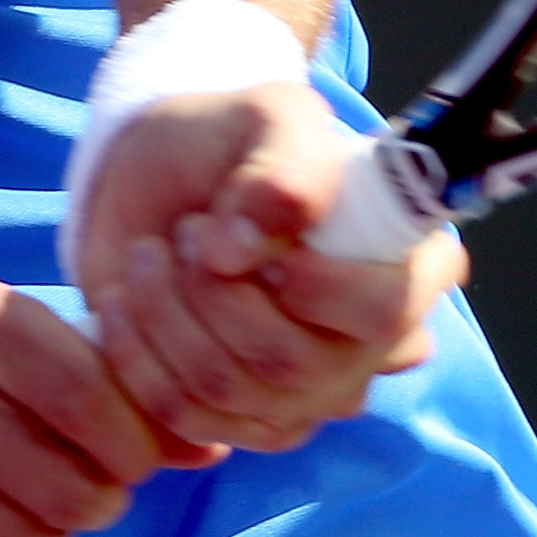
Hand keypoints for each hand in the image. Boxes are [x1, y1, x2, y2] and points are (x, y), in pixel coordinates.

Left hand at [80, 82, 466, 453]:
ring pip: (234, 393)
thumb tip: (243, 249)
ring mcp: (314, 394)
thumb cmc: (232, 141)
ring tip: (150, 253)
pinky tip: (125, 304)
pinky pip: (187, 419)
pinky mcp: (248, 421)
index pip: (384, 312)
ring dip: (166, 315)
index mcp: (411, 267)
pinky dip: (137, 357)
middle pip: (297, 365)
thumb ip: (282, 164)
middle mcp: (375, 347)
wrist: (160, 179)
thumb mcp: (269, 115)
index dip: (311, 288)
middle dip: (213, 293)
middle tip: (185, 230)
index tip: (238, 240)